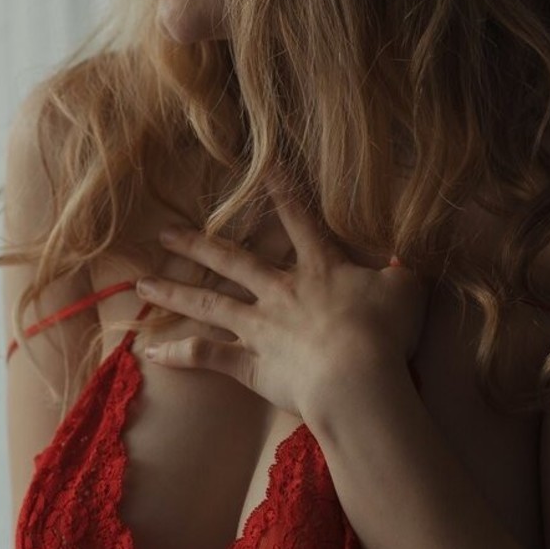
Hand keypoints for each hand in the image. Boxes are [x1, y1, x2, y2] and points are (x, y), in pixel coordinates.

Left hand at [134, 176, 429, 422]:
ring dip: (174, 290)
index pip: (299, 221)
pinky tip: (149, 352)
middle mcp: (280, 292)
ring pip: (208, 304)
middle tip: (164, 230)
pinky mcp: (249, 364)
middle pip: (232, 260)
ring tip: (142, 281)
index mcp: (320, 269)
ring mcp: (259, 328)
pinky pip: (207, 357)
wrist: (357, 379)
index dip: (283, 193)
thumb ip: (402, 271)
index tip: (264, 169)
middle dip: (197, 243)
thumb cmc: (385, 333)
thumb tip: (405, 257)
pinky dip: (179, 354)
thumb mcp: (407, 291)